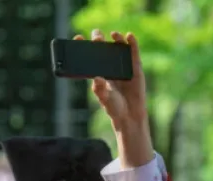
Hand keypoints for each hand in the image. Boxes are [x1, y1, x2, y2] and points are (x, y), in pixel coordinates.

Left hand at [75, 30, 153, 167]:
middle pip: (103, 49)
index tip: (77, 38)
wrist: (130, 115)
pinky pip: (133, 53)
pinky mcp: (135, 68)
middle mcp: (110, 67)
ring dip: (115, 39)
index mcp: (99, 73)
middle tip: (96, 37)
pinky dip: (132, 43)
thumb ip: (100, 89)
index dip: (84, 47)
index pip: (90, 57)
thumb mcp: (104, 98)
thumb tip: (97, 78)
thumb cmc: (114, 107)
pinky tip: (128, 36)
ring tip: (112, 34)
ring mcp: (123, 66)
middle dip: (99, 41)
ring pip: (118, 48)